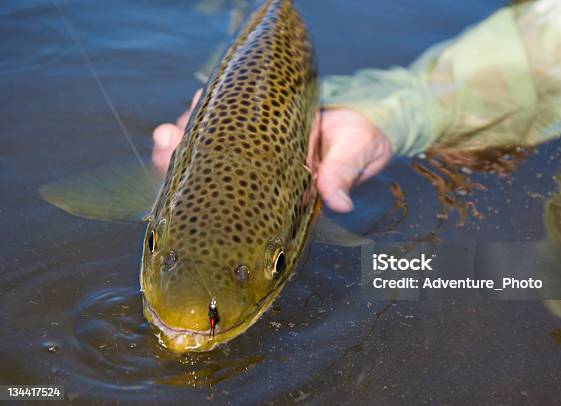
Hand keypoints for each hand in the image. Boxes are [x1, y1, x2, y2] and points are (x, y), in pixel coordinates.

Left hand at [152, 89, 392, 212]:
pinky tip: (199, 99)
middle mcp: (258, 171)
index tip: (180, 185)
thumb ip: (342, 175)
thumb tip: (339, 202)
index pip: (232, 198)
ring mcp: (255, 147)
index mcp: (275, 190)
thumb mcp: (354, 156)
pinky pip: (226, 116)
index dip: (201, 194)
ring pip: (211, 144)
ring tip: (172, 127)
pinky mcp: (256, 121)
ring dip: (186, 133)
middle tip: (167, 141)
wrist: (365, 119)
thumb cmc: (360, 145)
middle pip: (209, 172)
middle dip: (180, 160)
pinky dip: (208, 108)